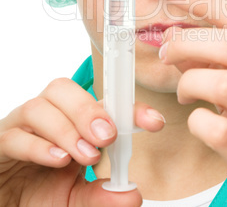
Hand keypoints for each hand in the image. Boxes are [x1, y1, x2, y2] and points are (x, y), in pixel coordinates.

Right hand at [0, 78, 164, 206]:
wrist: (5, 203)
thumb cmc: (37, 193)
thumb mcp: (75, 199)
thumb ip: (100, 197)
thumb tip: (131, 196)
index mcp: (72, 122)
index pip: (102, 103)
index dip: (129, 108)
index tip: (154, 121)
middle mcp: (47, 116)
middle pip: (64, 89)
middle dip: (89, 110)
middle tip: (108, 137)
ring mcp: (21, 126)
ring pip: (40, 107)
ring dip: (67, 129)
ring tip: (85, 156)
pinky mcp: (1, 142)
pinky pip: (14, 135)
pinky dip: (39, 146)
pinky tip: (57, 160)